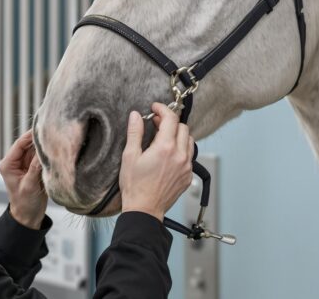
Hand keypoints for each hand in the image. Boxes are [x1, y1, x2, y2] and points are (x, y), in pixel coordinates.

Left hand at [0, 129, 47, 228]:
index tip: (43, 128)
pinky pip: (40, 156)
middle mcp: (15, 162)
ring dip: (44, 146)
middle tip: (53, 133)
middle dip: (39, 140)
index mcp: (8, 164)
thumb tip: (43, 150)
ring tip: (56, 141)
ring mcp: (25, 164)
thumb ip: (35, 168)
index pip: (19, 144)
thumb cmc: (25, 204)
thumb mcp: (30, 185)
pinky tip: (55, 150)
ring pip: (35, 149)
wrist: (28, 216)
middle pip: (28, 144)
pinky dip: (47, 154)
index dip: (31, 135)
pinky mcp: (33, 168)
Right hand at [119, 103, 194, 220]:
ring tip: (163, 138)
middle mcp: (179, 155)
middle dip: (170, 121)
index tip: (155, 108)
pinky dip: (181, 149)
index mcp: (165, 148)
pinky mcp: (187, 176)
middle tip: (156, 123)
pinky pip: (189, 155)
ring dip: (178, 135)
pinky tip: (168, 154)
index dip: (163, 109)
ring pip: (189, 140)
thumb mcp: (129, 156)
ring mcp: (186, 166)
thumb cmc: (135, 186)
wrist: (144, 209)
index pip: (171, 119)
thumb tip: (136, 115)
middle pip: (182, 127)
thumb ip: (134, 133)